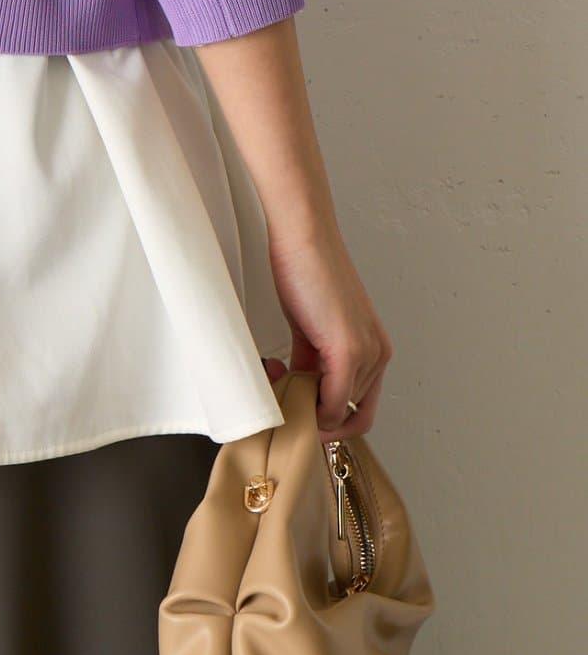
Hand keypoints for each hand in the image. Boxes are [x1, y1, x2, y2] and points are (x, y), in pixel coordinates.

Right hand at [263, 220, 392, 441]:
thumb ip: (314, 361)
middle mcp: (378, 355)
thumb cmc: (306, 270)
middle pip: (350, 416)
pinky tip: (282, 382)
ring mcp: (366, 354)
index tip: (298, 411)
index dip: (329, 419)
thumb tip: (302, 392)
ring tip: (275, 378)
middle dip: (313, 415)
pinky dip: (310, 408)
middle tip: (280, 397)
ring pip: (339, 412)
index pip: (360, 409)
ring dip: (305, 409)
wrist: (303, 236)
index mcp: (375, 349)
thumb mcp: (313, 326)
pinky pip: (332, 402)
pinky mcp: (348, 350)